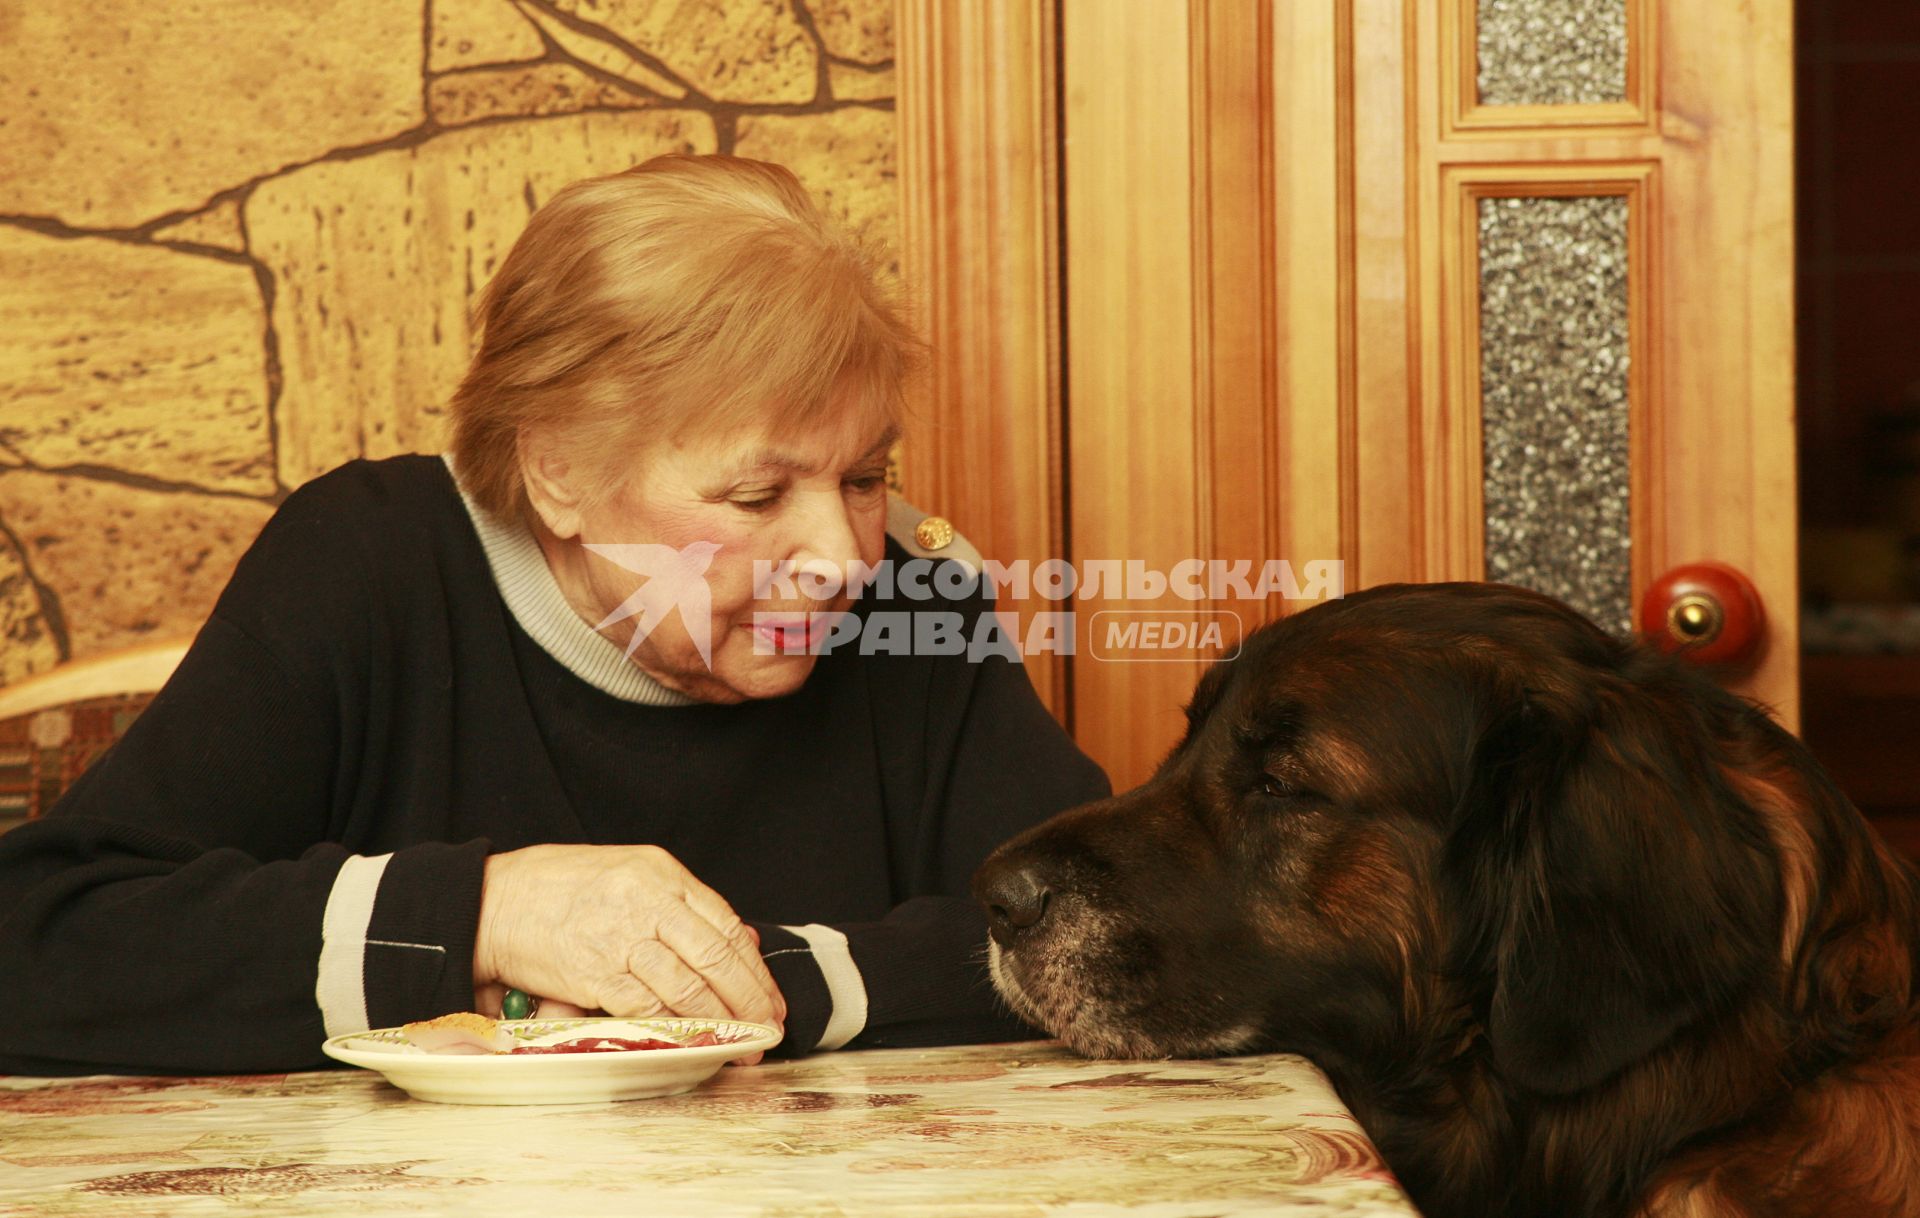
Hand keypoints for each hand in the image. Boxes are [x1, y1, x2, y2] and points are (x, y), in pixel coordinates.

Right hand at [473, 844, 786, 1038]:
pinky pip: (648, 1006)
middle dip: (748, 1000)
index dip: (754, 968)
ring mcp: (620, 936)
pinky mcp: (595, 972)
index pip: (724, 924)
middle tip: (767, 1028)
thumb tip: (740, 941)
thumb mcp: (630, 876)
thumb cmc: (562, 889)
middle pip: (715, 957)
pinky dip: (675, 1027)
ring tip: (738, 1043)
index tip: (771, 998)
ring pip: (688, 986)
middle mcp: (646, 900)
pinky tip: (693, 1041)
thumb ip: (681, 907)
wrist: (495, 902)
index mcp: (661, 873)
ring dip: (719, 1022)